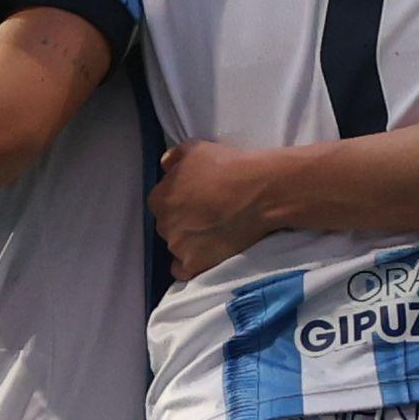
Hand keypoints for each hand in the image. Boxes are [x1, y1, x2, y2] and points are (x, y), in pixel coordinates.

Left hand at [154, 139, 290, 276]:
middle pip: (168, 226)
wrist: (259, 192)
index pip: (161, 204)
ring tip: (214, 233)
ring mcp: (177, 247)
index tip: (196, 200)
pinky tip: (205, 255)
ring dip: (189, 242)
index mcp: (159, 198)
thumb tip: (165, 165)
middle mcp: (163, 224)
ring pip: (176, 247)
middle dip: (183, 222)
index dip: (179, 201)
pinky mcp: (194, 265)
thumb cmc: (228, 166)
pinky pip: (182, 271)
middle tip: (207, 215)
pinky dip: (190, 265)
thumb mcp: (196, 148)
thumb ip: (173, 158)